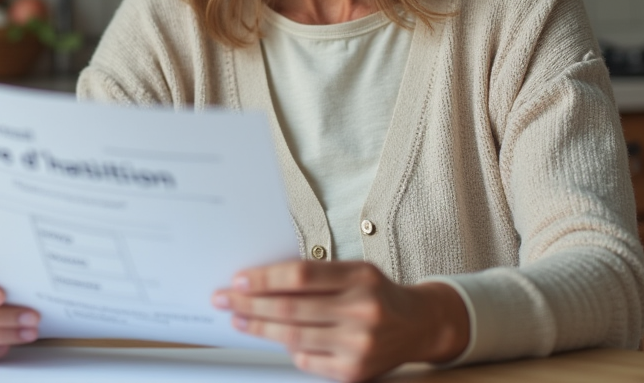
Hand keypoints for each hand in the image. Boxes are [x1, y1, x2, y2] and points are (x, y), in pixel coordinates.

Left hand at [212, 260, 468, 381]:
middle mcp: (363, 311)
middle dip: (250, 304)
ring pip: (294, 337)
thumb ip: (316, 275)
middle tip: (224, 299)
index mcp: (360, 278)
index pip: (300, 275)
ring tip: (238, 319)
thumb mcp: (354, 271)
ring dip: (258, 328)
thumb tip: (262, 281)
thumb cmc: (377, 293)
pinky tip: (271, 338)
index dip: (265, 279)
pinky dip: (287, 349)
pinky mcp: (355, 372)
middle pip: (291, 309)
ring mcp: (359, 345)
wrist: (419, 325)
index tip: (239, 280)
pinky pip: (307, 361)